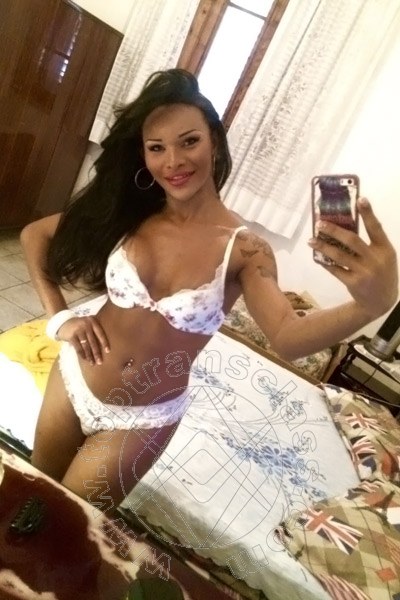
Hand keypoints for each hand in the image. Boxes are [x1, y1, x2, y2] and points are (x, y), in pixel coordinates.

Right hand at [57, 316, 109, 364]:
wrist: (63, 322)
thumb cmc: (81, 326)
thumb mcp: (88, 324)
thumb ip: (95, 331)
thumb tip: (106, 347)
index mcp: (93, 321)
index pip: (100, 333)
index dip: (105, 343)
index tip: (108, 351)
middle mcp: (86, 325)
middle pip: (93, 341)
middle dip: (97, 353)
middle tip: (100, 362)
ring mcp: (78, 330)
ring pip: (86, 345)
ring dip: (89, 356)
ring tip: (93, 363)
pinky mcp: (71, 336)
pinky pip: (78, 347)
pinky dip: (82, 354)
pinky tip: (85, 359)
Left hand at [309, 198, 397, 317]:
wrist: (381, 302)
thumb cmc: (381, 273)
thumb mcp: (384, 256)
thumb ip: (371, 243)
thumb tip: (347, 225)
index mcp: (386, 249)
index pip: (376, 228)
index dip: (369, 214)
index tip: (360, 199)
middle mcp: (375, 260)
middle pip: (352, 241)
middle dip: (334, 230)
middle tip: (320, 223)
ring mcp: (364, 272)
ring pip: (340, 256)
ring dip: (323, 247)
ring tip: (311, 240)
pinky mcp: (353, 283)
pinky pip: (335, 270)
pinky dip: (325, 262)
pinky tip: (317, 256)